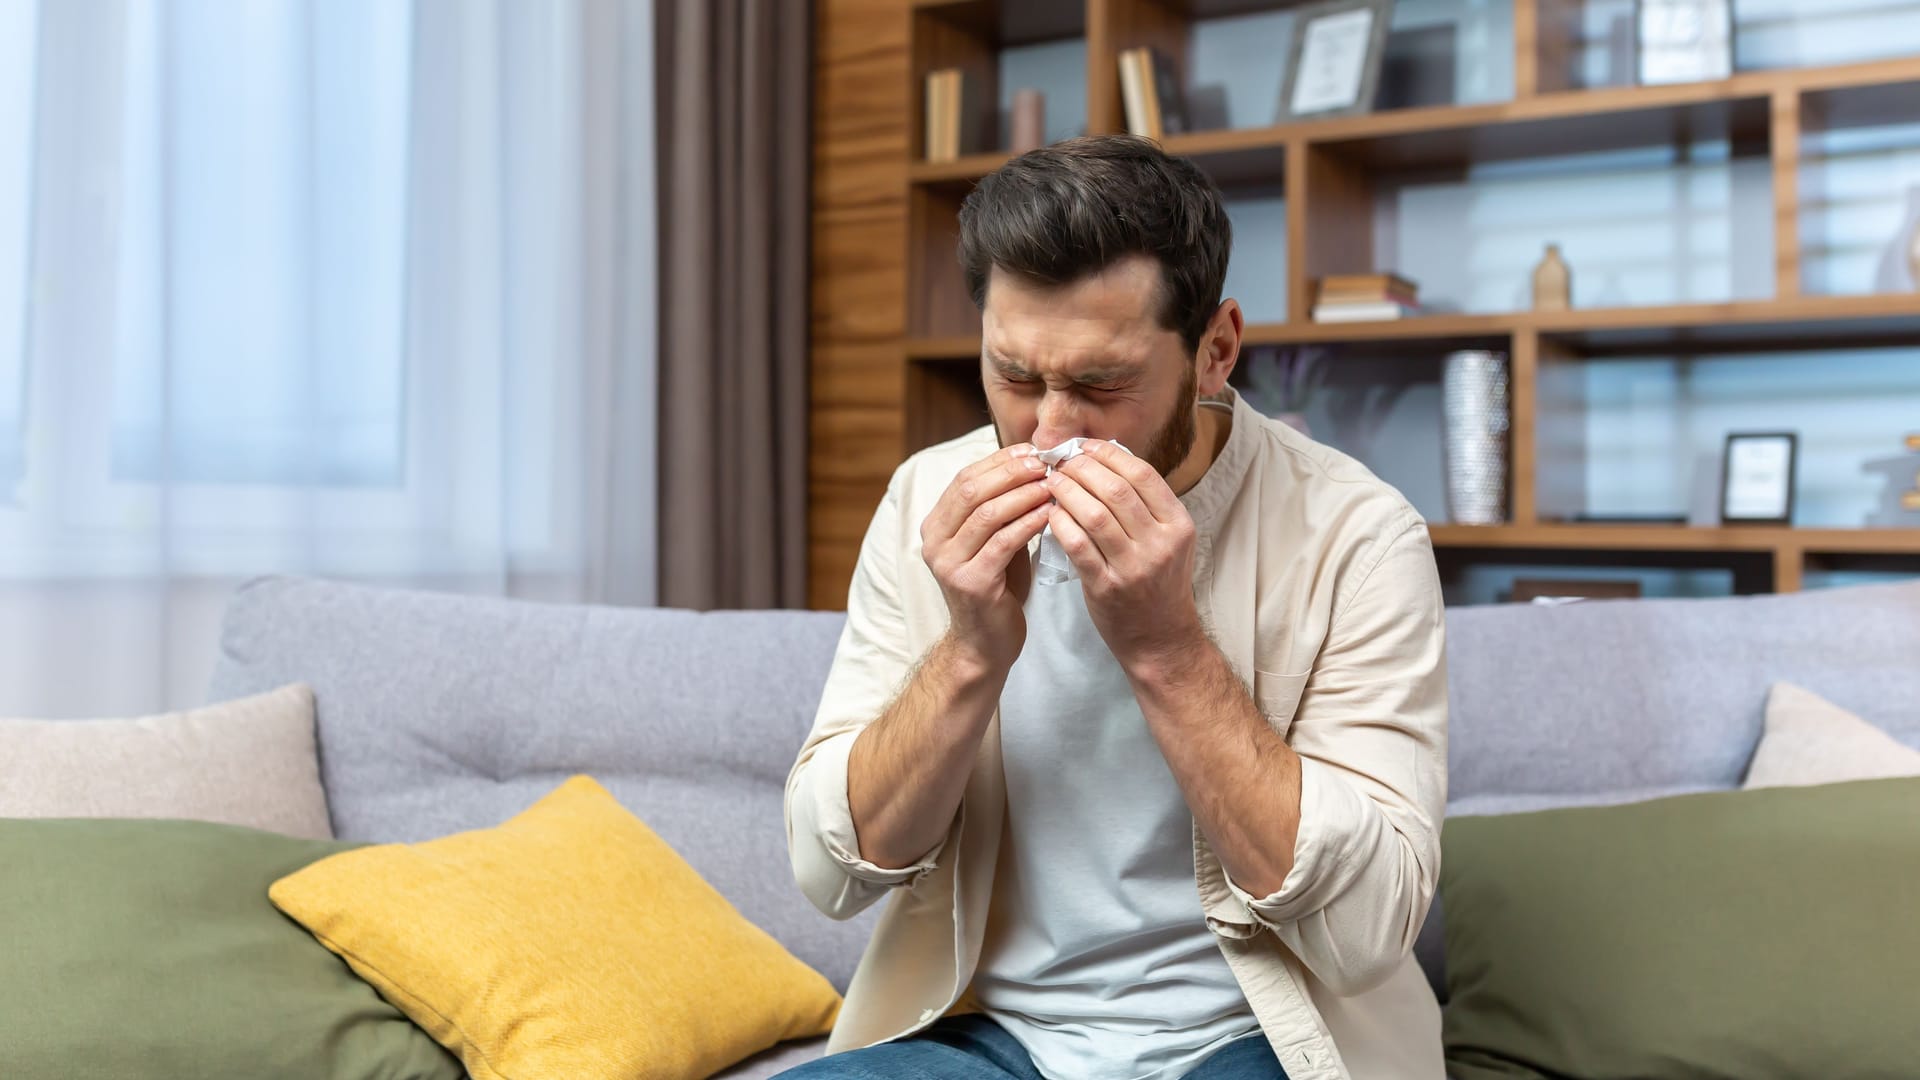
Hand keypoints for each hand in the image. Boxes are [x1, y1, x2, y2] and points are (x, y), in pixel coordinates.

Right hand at [921, 444, 1055, 674]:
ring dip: (1023, 494)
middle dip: (1011, 471)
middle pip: (972, 490)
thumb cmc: (996, 587)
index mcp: (935, 526)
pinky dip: (1028, 523)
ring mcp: (948, 563)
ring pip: (987, 513)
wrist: (984, 643)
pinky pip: (1003, 542)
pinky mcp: (970, 582)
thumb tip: (1031, 465)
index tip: (1032, 450)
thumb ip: (1001, 508)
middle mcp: (934, 542)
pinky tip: (1050, 513)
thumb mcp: (992, 540)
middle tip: (1045, 462)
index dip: (999, 461)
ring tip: (1053, 484)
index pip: (965, 478)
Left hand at [1045, 440, 1206, 673]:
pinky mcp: (1107, 587)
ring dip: (1067, 492)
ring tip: (1051, 483)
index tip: (1084, 446)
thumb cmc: (1158, 584)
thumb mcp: (1168, 540)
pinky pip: (1078, 545)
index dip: (1108, 453)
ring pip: (1094, 514)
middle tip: (1060, 462)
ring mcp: (1134, 567)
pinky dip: (1060, 524)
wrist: (1160, 639)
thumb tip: (1106, 458)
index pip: (1141, 474)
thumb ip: (1145, 504)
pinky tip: (1050, 514)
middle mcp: (1160, 543)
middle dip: (1082, 469)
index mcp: (1178, 524)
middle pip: (1116, 489)